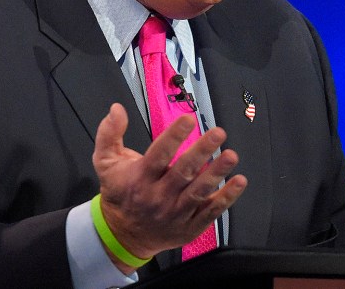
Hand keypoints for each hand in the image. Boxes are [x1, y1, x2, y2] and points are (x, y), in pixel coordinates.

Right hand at [91, 103, 246, 271]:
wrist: (122, 236)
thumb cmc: (119, 193)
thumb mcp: (105, 162)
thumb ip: (109, 133)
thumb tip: (117, 108)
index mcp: (140, 178)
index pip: (158, 155)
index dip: (173, 137)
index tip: (188, 120)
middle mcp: (158, 196)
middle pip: (183, 171)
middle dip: (202, 151)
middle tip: (218, 133)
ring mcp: (176, 213)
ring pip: (199, 192)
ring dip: (217, 173)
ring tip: (231, 155)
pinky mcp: (190, 226)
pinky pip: (210, 212)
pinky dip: (226, 198)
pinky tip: (238, 182)